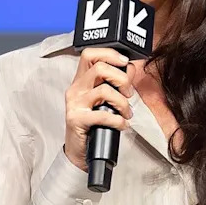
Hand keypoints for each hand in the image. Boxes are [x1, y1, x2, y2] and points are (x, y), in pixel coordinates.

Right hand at [64, 48, 134, 171]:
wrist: (79, 150)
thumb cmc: (92, 124)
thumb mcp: (103, 100)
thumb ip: (115, 83)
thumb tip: (130, 68)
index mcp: (81, 80)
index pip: (90, 55)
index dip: (109, 54)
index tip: (125, 62)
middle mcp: (76, 89)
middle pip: (99, 68)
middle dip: (121, 79)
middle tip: (128, 93)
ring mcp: (74, 103)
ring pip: (104, 90)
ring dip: (123, 103)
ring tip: (126, 113)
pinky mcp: (76, 119)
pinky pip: (103, 115)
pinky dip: (118, 121)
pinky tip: (122, 125)